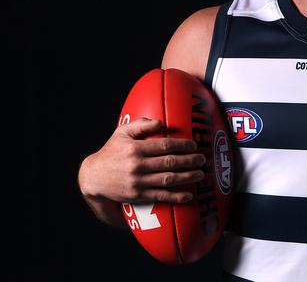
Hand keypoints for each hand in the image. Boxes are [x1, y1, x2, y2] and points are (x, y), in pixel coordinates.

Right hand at [79, 117, 205, 203]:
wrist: (93, 177)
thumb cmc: (111, 151)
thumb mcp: (122, 133)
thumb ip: (141, 124)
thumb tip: (162, 122)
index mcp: (136, 148)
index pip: (165, 145)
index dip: (182, 145)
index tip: (194, 145)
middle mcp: (137, 165)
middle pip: (170, 162)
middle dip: (189, 161)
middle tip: (202, 159)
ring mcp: (138, 182)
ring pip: (168, 179)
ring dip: (187, 177)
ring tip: (200, 174)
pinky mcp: (137, 196)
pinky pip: (160, 196)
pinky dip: (175, 197)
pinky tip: (188, 196)